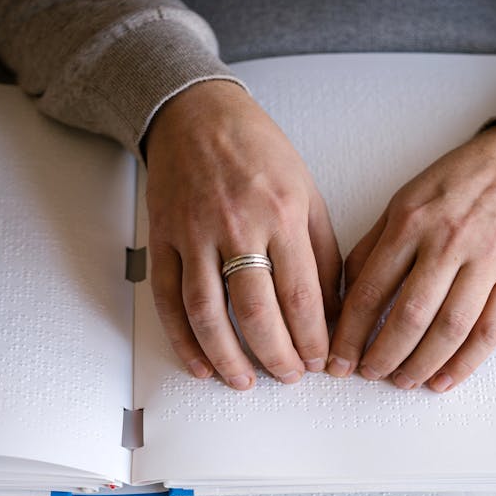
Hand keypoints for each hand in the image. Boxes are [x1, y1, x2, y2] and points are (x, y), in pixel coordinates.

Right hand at [145, 80, 340, 388]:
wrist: (196, 113)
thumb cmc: (258, 152)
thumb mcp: (308, 194)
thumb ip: (323, 255)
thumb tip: (332, 314)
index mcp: (283, 213)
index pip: (301, 294)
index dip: (312, 338)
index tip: (321, 362)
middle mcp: (237, 224)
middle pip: (255, 310)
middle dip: (276, 355)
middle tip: (289, 376)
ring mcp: (194, 233)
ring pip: (208, 312)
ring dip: (227, 356)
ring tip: (244, 381)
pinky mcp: (163, 238)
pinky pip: (168, 299)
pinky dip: (182, 338)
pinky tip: (199, 363)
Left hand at [327, 123, 495, 391]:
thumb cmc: (457, 184)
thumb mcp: (403, 201)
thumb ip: (372, 247)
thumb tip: (343, 298)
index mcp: (411, 221)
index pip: (370, 290)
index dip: (350, 333)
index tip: (339, 359)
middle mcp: (448, 241)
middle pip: (410, 315)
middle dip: (383, 355)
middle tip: (369, 375)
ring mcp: (486, 260)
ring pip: (450, 329)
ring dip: (421, 364)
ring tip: (402, 381)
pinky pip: (489, 331)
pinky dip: (464, 363)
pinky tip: (443, 379)